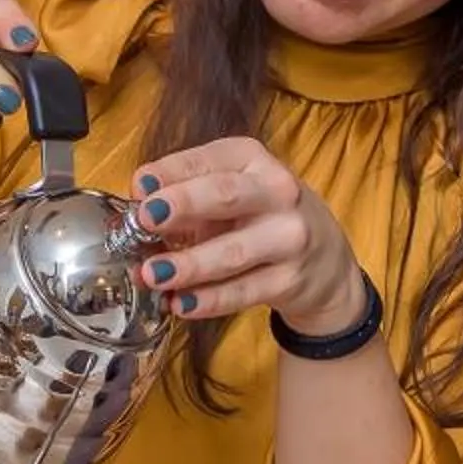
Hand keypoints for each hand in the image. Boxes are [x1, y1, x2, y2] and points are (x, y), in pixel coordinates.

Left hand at [129, 140, 364, 337]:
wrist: (324, 263)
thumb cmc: (261, 219)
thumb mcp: (231, 195)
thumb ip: (187, 195)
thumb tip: (138, 202)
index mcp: (254, 161)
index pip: (210, 159)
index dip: (172, 171)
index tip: (139, 186)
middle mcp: (277, 192)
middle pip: (226, 195)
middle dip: (183, 204)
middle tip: (146, 218)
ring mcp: (288, 238)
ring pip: (233, 251)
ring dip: (189, 264)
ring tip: (152, 274)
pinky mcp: (289, 280)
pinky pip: (243, 291)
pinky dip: (209, 300)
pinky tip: (180, 303)